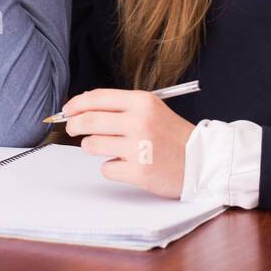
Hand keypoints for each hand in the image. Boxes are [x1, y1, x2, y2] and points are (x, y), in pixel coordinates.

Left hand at [61, 89, 195, 198]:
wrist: (202, 161)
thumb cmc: (173, 136)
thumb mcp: (151, 110)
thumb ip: (120, 107)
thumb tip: (83, 107)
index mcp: (142, 102)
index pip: (97, 98)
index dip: (76, 104)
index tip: (67, 110)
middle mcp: (140, 122)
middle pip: (89, 121)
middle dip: (74, 126)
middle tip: (73, 129)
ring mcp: (139, 148)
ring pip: (92, 146)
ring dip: (93, 147)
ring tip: (109, 148)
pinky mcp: (138, 172)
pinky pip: (106, 169)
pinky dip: (112, 168)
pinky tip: (127, 165)